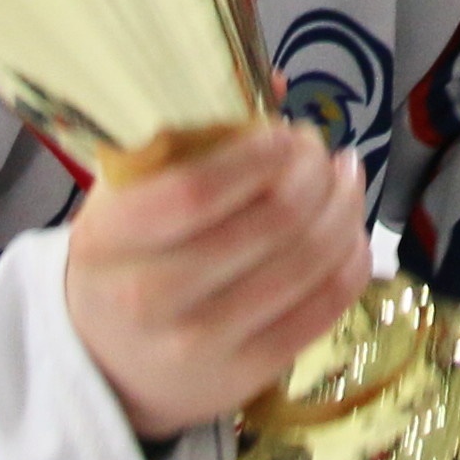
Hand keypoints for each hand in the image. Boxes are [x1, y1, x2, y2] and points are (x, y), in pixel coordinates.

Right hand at [61, 121, 371, 441]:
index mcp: (109, 240)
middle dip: (313, 173)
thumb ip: (186, 140)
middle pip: (269, 223)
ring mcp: (202, 343)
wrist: (108, 367)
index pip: (196, 190)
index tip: (287, 131)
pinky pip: (323, 307)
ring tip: (345, 178)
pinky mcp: (247, 374)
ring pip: (307, 262)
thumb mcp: (125, 196)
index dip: (258, 153)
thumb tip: (276, 85)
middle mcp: (151, 296)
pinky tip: (351, 230)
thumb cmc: (125, 261)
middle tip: (320, 151)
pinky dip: (351, 259)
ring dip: (342, 207)